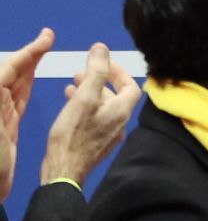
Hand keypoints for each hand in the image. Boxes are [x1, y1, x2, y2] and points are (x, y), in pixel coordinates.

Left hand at [0, 27, 54, 198]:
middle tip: (48, 38)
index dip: (27, 52)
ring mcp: (0, 114)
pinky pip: (18, 98)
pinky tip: (33, 77)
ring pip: (16, 82)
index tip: (46, 39)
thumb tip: (3, 73)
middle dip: (29, 53)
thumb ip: (0, 98)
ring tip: (45, 50)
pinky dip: (27, 83)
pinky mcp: (6, 125)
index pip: (7, 69)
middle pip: (11, 72)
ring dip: (30, 65)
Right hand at [42, 43, 138, 184]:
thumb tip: (101, 48)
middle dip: (99, 81)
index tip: (102, 64)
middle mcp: (121, 123)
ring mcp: (109, 135)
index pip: (131, 84)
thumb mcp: (84, 97)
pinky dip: (85, 108)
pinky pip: (95, 120)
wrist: (63, 172)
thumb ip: (96, 71)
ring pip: (103, 107)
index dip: (118, 71)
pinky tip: (69, 107)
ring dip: (89, 94)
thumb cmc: (74, 134)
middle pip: (116, 95)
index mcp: (122, 110)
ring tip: (71, 86)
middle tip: (80, 74)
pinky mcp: (96, 145)